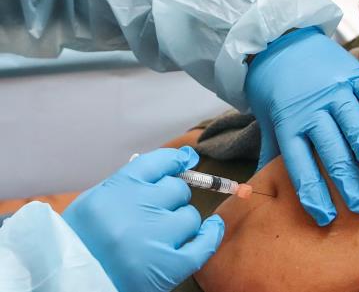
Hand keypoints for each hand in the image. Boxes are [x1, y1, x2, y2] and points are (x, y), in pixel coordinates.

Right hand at [63, 147, 224, 291]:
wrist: (69, 282)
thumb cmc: (83, 241)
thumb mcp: (96, 201)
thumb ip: (132, 181)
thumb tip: (182, 158)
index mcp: (117, 189)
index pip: (159, 162)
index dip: (175, 160)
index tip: (185, 160)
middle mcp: (138, 208)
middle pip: (177, 189)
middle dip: (171, 199)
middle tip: (155, 215)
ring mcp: (155, 236)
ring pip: (189, 216)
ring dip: (181, 223)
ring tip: (159, 237)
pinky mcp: (168, 265)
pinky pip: (204, 243)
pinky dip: (210, 235)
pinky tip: (210, 229)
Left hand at [245, 27, 358, 225]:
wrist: (278, 39)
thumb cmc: (273, 87)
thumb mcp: (266, 120)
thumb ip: (269, 153)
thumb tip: (257, 190)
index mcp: (288, 123)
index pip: (300, 166)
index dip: (313, 193)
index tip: (325, 217)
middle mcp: (311, 108)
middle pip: (331, 150)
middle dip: (347, 181)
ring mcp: (333, 89)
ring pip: (352, 123)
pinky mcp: (351, 73)